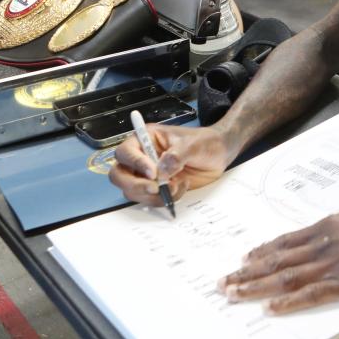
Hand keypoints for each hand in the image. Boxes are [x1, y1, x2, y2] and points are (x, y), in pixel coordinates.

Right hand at [108, 124, 229, 205]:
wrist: (219, 154)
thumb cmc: (205, 141)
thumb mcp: (193, 144)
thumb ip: (176, 156)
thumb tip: (161, 171)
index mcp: (146, 139)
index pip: (126, 152)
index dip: (135, 163)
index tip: (153, 172)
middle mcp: (142, 157)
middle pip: (119, 175)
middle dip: (135, 185)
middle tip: (156, 188)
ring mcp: (148, 175)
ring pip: (133, 191)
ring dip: (152, 195)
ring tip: (174, 186)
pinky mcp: (157, 188)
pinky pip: (150, 200)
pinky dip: (163, 200)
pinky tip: (180, 188)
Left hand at [219, 196, 338, 314]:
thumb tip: (337, 224)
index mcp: (326, 226)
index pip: (284, 241)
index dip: (261, 252)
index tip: (243, 260)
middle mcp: (323, 243)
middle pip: (277, 260)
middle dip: (247, 272)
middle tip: (224, 281)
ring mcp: (333, 262)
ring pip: (285, 277)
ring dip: (256, 287)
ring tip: (234, 293)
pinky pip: (311, 293)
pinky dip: (288, 302)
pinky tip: (270, 307)